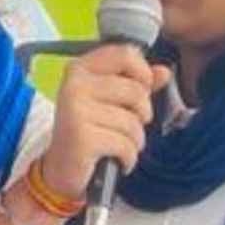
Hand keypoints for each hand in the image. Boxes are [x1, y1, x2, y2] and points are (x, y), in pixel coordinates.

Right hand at [41, 44, 171, 199]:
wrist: (61, 170)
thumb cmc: (88, 132)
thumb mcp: (111, 103)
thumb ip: (138, 84)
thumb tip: (164, 72)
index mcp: (80, 69)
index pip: (125, 54)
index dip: (143, 73)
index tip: (142, 90)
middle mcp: (74, 85)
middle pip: (136, 91)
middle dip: (142, 115)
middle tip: (128, 127)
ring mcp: (75, 110)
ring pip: (133, 122)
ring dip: (135, 141)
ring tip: (120, 146)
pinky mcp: (82, 137)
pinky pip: (125, 145)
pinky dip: (128, 158)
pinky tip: (117, 161)